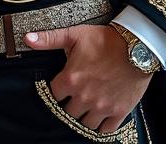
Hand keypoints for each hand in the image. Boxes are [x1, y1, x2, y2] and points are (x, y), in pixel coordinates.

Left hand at [25, 24, 152, 133]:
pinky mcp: (119, 111)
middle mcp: (84, 96)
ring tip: (86, 106)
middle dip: (69, 105)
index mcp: (71, 79)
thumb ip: (49, 39)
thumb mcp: (75, 34)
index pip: (53, 96)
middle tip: (75, 96)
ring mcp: (102, 106)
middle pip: (68, 113)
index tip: (61, 88)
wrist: (137, 45)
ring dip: (84, 116)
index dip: (56, 91)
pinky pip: (105, 130)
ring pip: (84, 123)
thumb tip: (27, 38)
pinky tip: (99, 117)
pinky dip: (101, 127)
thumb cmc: (105, 39)